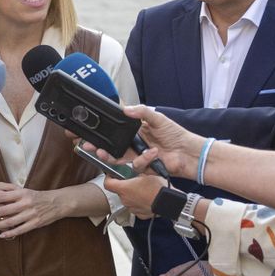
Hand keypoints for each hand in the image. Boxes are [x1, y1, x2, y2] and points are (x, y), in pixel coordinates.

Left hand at [0, 186, 61, 238]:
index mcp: (22, 194)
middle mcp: (25, 203)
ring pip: (10, 221)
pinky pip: (20, 230)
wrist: (57, 202)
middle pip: (4, 210)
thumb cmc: (38, 197)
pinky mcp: (35, 223)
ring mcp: (30, 214)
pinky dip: (10, 233)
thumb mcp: (25, 191)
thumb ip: (10, 192)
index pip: (2, 197)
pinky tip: (2, 235)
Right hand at [86, 105, 203, 177]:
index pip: (116, 128)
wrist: (188, 153)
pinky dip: (138, 159)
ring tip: (98, 152)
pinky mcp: (142, 166)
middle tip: (86, 144)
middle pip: (111, 144)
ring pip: (116, 156)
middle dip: (97, 145)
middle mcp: (134, 142)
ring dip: (106, 155)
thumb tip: (126, 109)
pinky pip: (132, 164)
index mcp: (136, 129)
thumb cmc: (175, 134)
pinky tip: (149, 153)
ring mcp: (137, 154)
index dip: (103, 130)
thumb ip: (142, 112)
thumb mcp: (158, 118)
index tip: (90, 129)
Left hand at [103, 174, 166, 219]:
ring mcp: (132, 208)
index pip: (107, 184)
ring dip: (132, 194)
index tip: (113, 174)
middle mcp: (125, 200)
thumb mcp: (147, 173)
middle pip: (119, 191)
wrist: (170, 202)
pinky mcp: (139, 214)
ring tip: (143, 188)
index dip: (109, 178)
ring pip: (127, 199)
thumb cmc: (159, 188)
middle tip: (133, 180)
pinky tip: (147, 197)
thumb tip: (133, 167)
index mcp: (124, 189)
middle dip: (125, 185)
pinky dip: (139, 202)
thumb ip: (136, 171)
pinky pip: (135, 206)